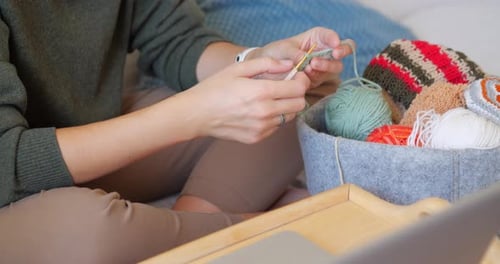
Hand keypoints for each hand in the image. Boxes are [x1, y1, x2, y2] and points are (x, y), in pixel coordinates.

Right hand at [178, 57, 309, 143]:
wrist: (196, 115)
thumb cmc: (215, 88)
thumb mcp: (239, 68)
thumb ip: (267, 64)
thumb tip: (289, 64)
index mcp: (261, 92)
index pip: (298, 88)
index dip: (302, 80)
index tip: (296, 75)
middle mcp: (264, 112)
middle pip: (299, 104)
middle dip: (297, 93)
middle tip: (286, 86)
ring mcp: (261, 128)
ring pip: (289, 117)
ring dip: (286, 106)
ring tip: (270, 99)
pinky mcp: (257, 138)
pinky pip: (277, 127)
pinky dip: (274, 118)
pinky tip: (259, 110)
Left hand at [250, 27, 354, 87]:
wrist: (266, 71)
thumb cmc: (276, 53)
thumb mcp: (283, 49)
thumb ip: (295, 53)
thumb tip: (305, 59)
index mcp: (317, 38)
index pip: (331, 36)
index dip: (335, 39)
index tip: (334, 44)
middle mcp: (323, 51)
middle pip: (342, 51)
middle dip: (340, 52)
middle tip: (335, 54)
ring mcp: (322, 66)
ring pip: (335, 67)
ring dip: (326, 66)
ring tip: (311, 66)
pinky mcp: (318, 79)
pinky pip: (323, 79)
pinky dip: (316, 77)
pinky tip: (306, 75)